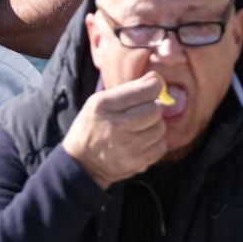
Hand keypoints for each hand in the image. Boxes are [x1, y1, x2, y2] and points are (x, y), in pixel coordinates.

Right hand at [61, 73, 166, 187]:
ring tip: (139, 128)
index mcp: (104, 105)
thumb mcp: (100, 101)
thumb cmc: (93, 126)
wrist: (81, 163)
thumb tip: (156, 78)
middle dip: (152, 108)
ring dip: (154, 126)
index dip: (154, 86)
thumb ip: (129, 88)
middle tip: (142, 112)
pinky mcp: (136, 163)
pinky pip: (160, 147)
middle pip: (154, 110)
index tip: (155, 86)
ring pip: (159, 129)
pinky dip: (155, 143)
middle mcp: (116, 126)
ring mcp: (127, 146)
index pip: (142, 91)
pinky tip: (141, 142)